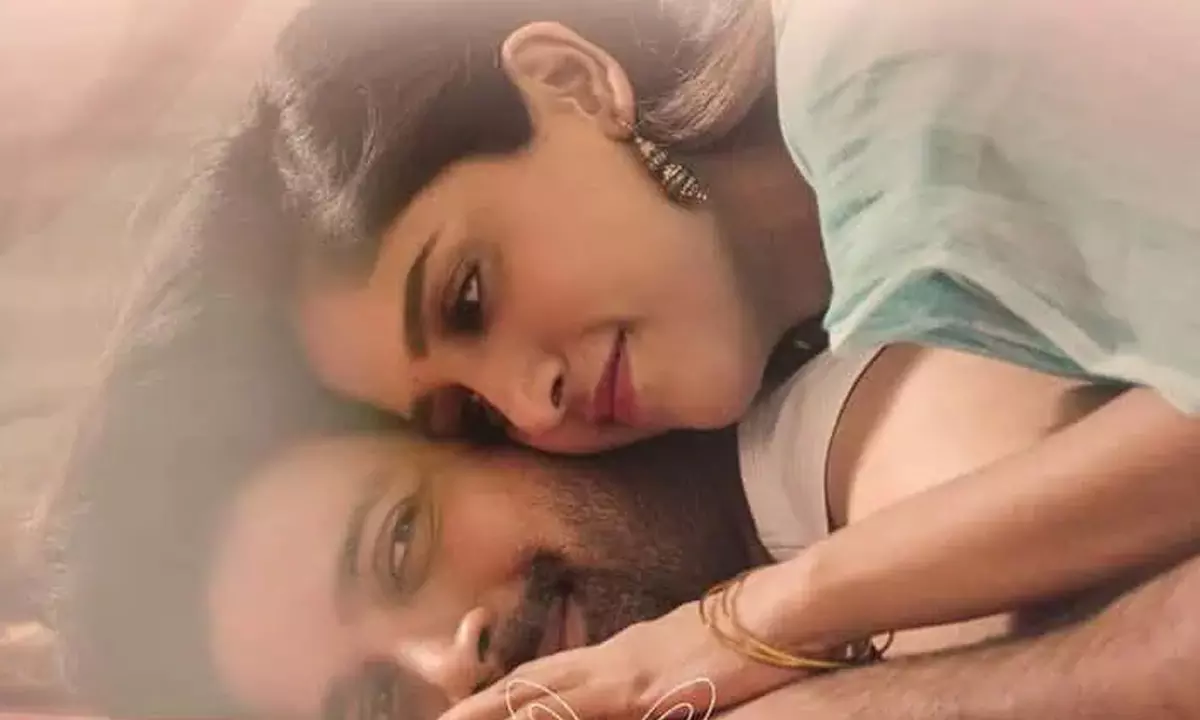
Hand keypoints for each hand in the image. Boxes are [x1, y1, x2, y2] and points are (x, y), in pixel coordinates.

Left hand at [438, 600, 805, 719]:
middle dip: (483, 704)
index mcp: (623, 654)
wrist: (781, 614)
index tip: (468, 709)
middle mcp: (614, 657)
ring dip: (496, 709)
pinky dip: (547, 712)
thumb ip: (660, 685)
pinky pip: (585, 704)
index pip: (550, 675)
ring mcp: (627, 671)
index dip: (507, 693)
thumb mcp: (694, 667)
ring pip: (545, 691)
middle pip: (532, 680)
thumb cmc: (747, 640)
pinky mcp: (650, 689)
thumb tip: (647, 699)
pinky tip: (519, 719)